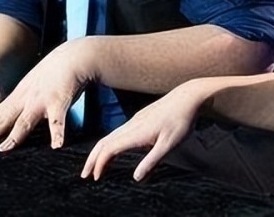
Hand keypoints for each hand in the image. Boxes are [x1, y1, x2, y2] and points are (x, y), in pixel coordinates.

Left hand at [0, 38, 95, 151]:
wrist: (72, 56)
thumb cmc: (56, 72)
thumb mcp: (34, 85)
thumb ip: (27, 101)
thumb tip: (20, 118)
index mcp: (20, 95)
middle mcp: (27, 99)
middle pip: (4, 118)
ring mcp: (41, 101)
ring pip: (25, 121)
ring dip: (14, 136)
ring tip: (3, 149)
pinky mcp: (59, 102)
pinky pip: (58, 120)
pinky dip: (57, 133)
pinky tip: (57, 145)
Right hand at [81, 81, 205, 181]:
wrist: (188, 97)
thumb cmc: (181, 120)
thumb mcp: (169, 145)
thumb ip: (152, 161)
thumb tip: (137, 178)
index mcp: (137, 132)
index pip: (110, 148)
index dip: (99, 163)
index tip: (95, 176)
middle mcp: (132, 125)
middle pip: (104, 142)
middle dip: (93, 158)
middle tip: (85, 174)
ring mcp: (135, 120)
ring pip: (111, 136)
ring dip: (101, 152)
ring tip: (97, 167)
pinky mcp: (140, 118)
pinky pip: (119, 132)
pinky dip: (110, 144)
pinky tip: (114, 151)